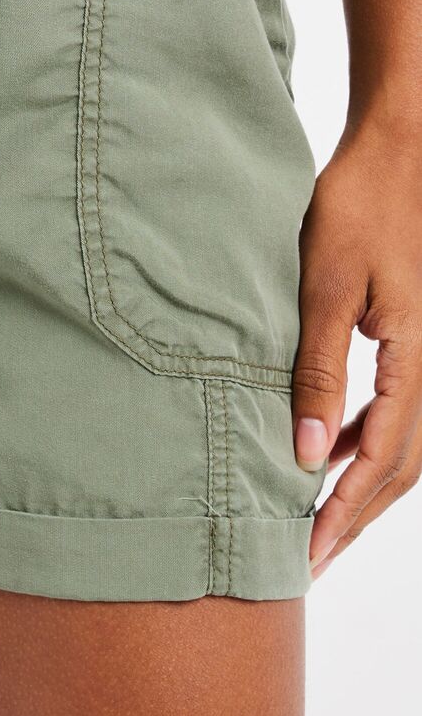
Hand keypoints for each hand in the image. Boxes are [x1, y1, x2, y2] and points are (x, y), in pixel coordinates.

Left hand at [292, 117, 421, 576]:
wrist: (395, 155)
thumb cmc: (356, 209)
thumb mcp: (325, 288)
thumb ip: (316, 371)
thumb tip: (304, 455)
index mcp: (416, 360)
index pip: (382, 459)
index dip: (345, 511)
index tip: (311, 553)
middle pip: (401, 467)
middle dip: (354, 516)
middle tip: (309, 560)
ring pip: (403, 445)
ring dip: (361, 486)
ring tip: (315, 521)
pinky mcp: (414, 340)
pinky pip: (397, 411)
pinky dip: (364, 443)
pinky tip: (328, 452)